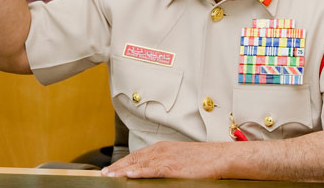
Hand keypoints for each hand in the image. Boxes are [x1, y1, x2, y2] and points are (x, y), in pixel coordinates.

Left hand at [101, 141, 227, 178]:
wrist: (220, 157)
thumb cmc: (204, 159)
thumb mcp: (181, 158)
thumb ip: (166, 163)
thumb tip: (155, 172)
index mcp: (163, 148)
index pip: (137, 155)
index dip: (122, 163)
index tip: (111, 169)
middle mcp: (162, 151)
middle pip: (134, 159)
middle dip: (117, 167)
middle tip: (103, 174)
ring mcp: (167, 159)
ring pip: (139, 164)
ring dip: (122, 170)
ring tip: (109, 176)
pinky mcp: (173, 168)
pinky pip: (152, 170)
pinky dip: (139, 172)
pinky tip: (129, 175)